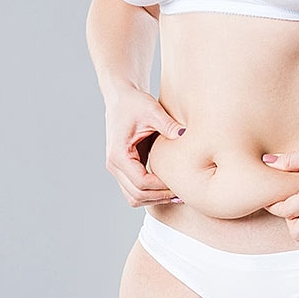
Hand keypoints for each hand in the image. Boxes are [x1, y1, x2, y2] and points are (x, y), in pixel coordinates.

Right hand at [103, 86, 185, 207]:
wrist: (121, 99)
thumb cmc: (133, 103)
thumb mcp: (152, 110)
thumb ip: (168, 124)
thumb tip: (184, 135)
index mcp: (118, 154)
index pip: (141, 182)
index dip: (161, 187)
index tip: (180, 183)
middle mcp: (114, 165)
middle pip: (136, 195)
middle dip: (160, 197)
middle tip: (182, 193)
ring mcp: (117, 169)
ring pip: (134, 197)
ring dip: (154, 199)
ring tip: (177, 194)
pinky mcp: (124, 168)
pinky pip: (135, 189)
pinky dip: (150, 193)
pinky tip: (168, 187)